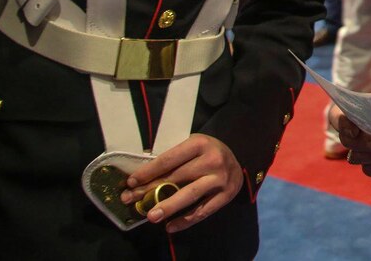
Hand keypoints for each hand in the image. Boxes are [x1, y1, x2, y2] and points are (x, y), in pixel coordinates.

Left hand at [121, 133, 243, 232]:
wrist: (240, 157)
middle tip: (131, 200)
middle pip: (176, 177)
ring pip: (190, 194)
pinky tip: (170, 226)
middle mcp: (212, 160)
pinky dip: (186, 220)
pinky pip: (203, 210)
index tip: (130, 182)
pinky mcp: (226, 195)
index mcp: (200, 143)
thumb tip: (143, 176)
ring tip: (151, 217)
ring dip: (169, 206)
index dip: (148, 171)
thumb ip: (174, 157)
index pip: (169, 159)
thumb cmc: (208, 152)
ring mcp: (220, 179)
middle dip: (151, 190)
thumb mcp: (193, 145)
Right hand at [326, 91, 370, 176]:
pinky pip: (369, 170)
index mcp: (357, 112)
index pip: (337, 116)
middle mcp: (357, 131)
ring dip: (369, 155)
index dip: (341, 123)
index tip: (355, 129)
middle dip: (360, 143)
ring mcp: (365, 149)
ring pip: (354, 158)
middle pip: (345, 140)